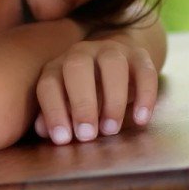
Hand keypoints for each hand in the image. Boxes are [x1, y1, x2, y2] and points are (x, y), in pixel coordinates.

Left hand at [32, 36, 158, 144]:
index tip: (63, 139)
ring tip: (111, 130)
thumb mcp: (67, 104)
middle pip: (77, 67)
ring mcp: (111, 50)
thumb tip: (43, 131)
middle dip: (82, 103)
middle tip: (87, 136)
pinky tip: (140, 119)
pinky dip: (145, 96)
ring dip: (112, 99)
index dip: (53, 111)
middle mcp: (82, 53)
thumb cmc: (85, 93)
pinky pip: (145, 71)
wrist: (118, 65)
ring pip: (112, 65)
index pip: (49, 84)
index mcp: (58, 66)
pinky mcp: (139, 56)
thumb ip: (54, 116)